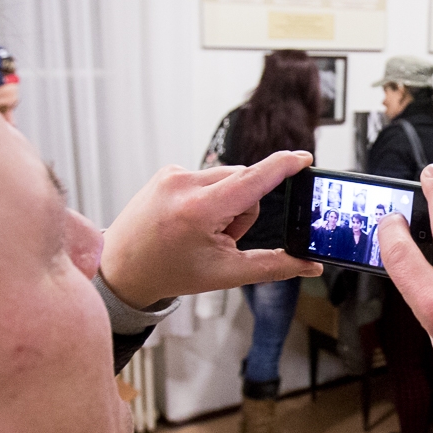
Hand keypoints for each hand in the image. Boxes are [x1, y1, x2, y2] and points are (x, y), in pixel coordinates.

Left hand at [100, 150, 322, 307]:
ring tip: (201, 230)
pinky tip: (189, 218)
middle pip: (244, 181)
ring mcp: (172, 174)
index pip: (252, 179)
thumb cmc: (169, 272)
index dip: (283, 166)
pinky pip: (207, 177)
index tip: (303, 158)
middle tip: (221, 238)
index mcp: (199, 210)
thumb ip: (274, 266)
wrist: (121, 269)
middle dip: (244, 209)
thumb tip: (311, 266)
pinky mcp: (167, 171)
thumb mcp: (226, 274)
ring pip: (228, 178)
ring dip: (227, 203)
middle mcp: (183, 184)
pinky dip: (209, 196)